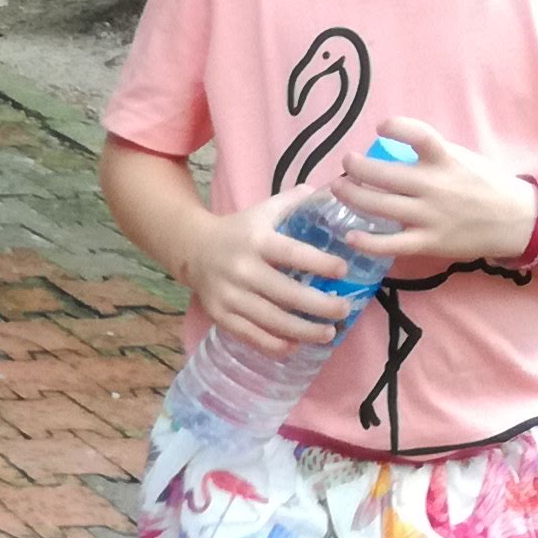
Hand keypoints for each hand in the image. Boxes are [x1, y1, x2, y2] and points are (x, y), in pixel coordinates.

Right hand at [184, 188, 368, 355]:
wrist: (193, 250)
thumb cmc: (240, 231)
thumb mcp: (263, 210)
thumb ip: (295, 202)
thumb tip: (335, 191)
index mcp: (257, 240)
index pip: (292, 254)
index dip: (320, 263)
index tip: (343, 270)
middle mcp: (242, 269)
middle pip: (286, 294)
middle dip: (320, 306)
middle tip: (345, 310)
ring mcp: (230, 296)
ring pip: (271, 320)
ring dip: (304, 331)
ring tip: (329, 334)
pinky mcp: (220, 316)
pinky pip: (250, 336)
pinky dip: (274, 345)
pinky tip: (295, 346)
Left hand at [336, 119, 537, 267]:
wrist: (516, 220)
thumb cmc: (486, 185)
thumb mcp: (463, 159)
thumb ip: (432, 154)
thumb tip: (393, 147)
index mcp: (446, 160)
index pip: (419, 136)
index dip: (397, 127)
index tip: (381, 126)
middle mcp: (435, 186)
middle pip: (384, 175)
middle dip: (356, 167)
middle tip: (347, 162)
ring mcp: (429, 216)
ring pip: (380, 206)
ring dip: (352, 196)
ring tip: (338, 188)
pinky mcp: (428, 242)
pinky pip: (391, 244)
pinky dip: (368, 241)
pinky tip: (349, 235)